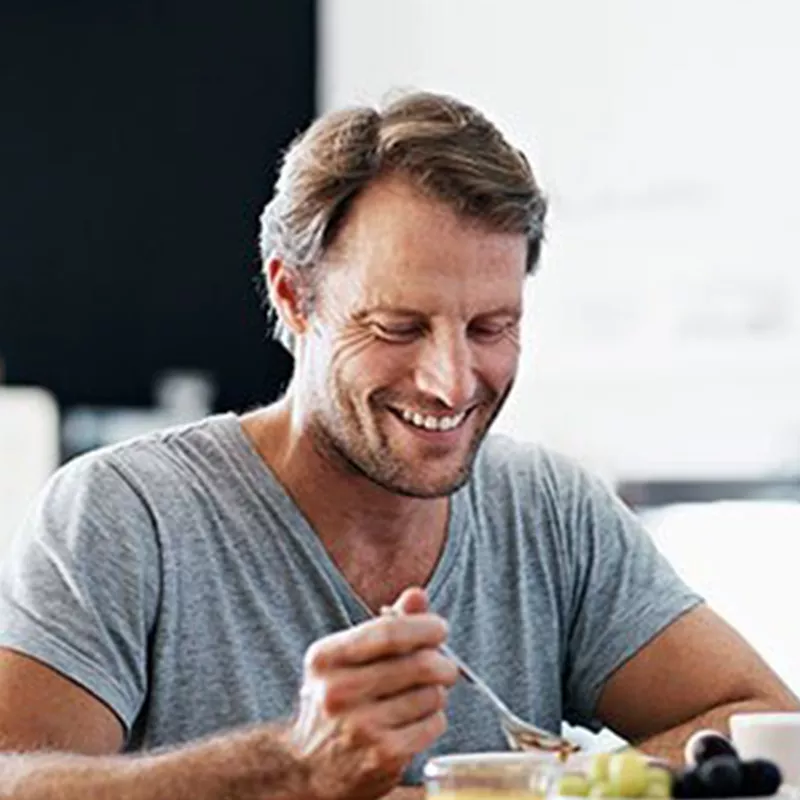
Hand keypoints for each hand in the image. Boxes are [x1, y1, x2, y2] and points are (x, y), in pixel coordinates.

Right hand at [290, 587, 457, 799]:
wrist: (306, 767)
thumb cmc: (335, 702)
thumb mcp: (347, 658)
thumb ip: (385, 625)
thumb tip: (418, 595)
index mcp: (326, 658)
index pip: (389, 632)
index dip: (424, 627)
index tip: (440, 629)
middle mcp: (338, 692)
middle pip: (419, 664)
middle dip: (443, 663)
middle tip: (446, 667)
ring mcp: (360, 726)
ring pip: (431, 695)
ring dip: (436, 694)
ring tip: (420, 698)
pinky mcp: (382, 755)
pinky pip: (433, 724)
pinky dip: (434, 719)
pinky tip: (416, 721)